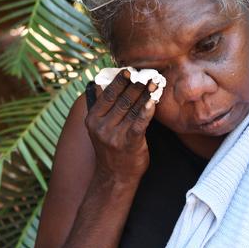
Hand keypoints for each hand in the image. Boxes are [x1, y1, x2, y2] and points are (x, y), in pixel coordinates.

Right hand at [85, 70, 155, 184]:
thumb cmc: (112, 148)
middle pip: (121, 100)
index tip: (130, 70)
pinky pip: (139, 124)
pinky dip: (146, 112)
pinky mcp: (129, 144)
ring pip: (132, 109)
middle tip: (148, 73)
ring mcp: (114, 136)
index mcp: (92, 119)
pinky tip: (153, 102)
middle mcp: (101, 126)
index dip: (120, 81)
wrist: (115, 177)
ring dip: (145, 94)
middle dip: (136, 85)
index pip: (108, 94)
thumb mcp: (101, 127)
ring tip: (155, 83)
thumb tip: (107, 82)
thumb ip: (105, 108)